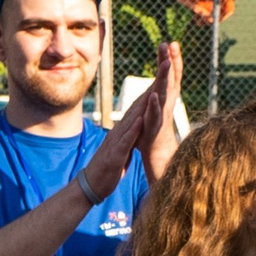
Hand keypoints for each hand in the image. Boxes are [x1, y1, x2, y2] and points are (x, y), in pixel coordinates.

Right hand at [80, 82, 161, 198]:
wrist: (90, 185)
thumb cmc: (108, 168)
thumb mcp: (122, 148)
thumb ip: (129, 137)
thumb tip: (136, 129)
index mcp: (123, 131)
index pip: (139, 109)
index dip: (153, 92)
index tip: (165, 77)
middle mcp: (120, 132)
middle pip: (137, 108)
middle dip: (152, 90)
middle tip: (164, 70)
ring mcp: (116, 142)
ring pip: (132, 120)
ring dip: (143, 105)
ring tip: (156, 89)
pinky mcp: (115, 154)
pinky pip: (125, 141)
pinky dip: (133, 130)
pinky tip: (141, 120)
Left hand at [140, 43, 182, 174]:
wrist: (155, 152)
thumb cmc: (154, 126)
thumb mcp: (155, 104)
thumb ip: (157, 89)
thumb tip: (159, 73)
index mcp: (166, 96)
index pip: (171, 74)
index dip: (173, 58)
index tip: (171, 42)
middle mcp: (167, 102)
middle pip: (170, 78)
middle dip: (171, 60)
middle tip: (171, 44)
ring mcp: (161, 113)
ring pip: (165, 93)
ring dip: (166, 78)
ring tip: (166, 63)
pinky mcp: (154, 126)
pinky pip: (155, 113)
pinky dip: (155, 104)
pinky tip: (154, 94)